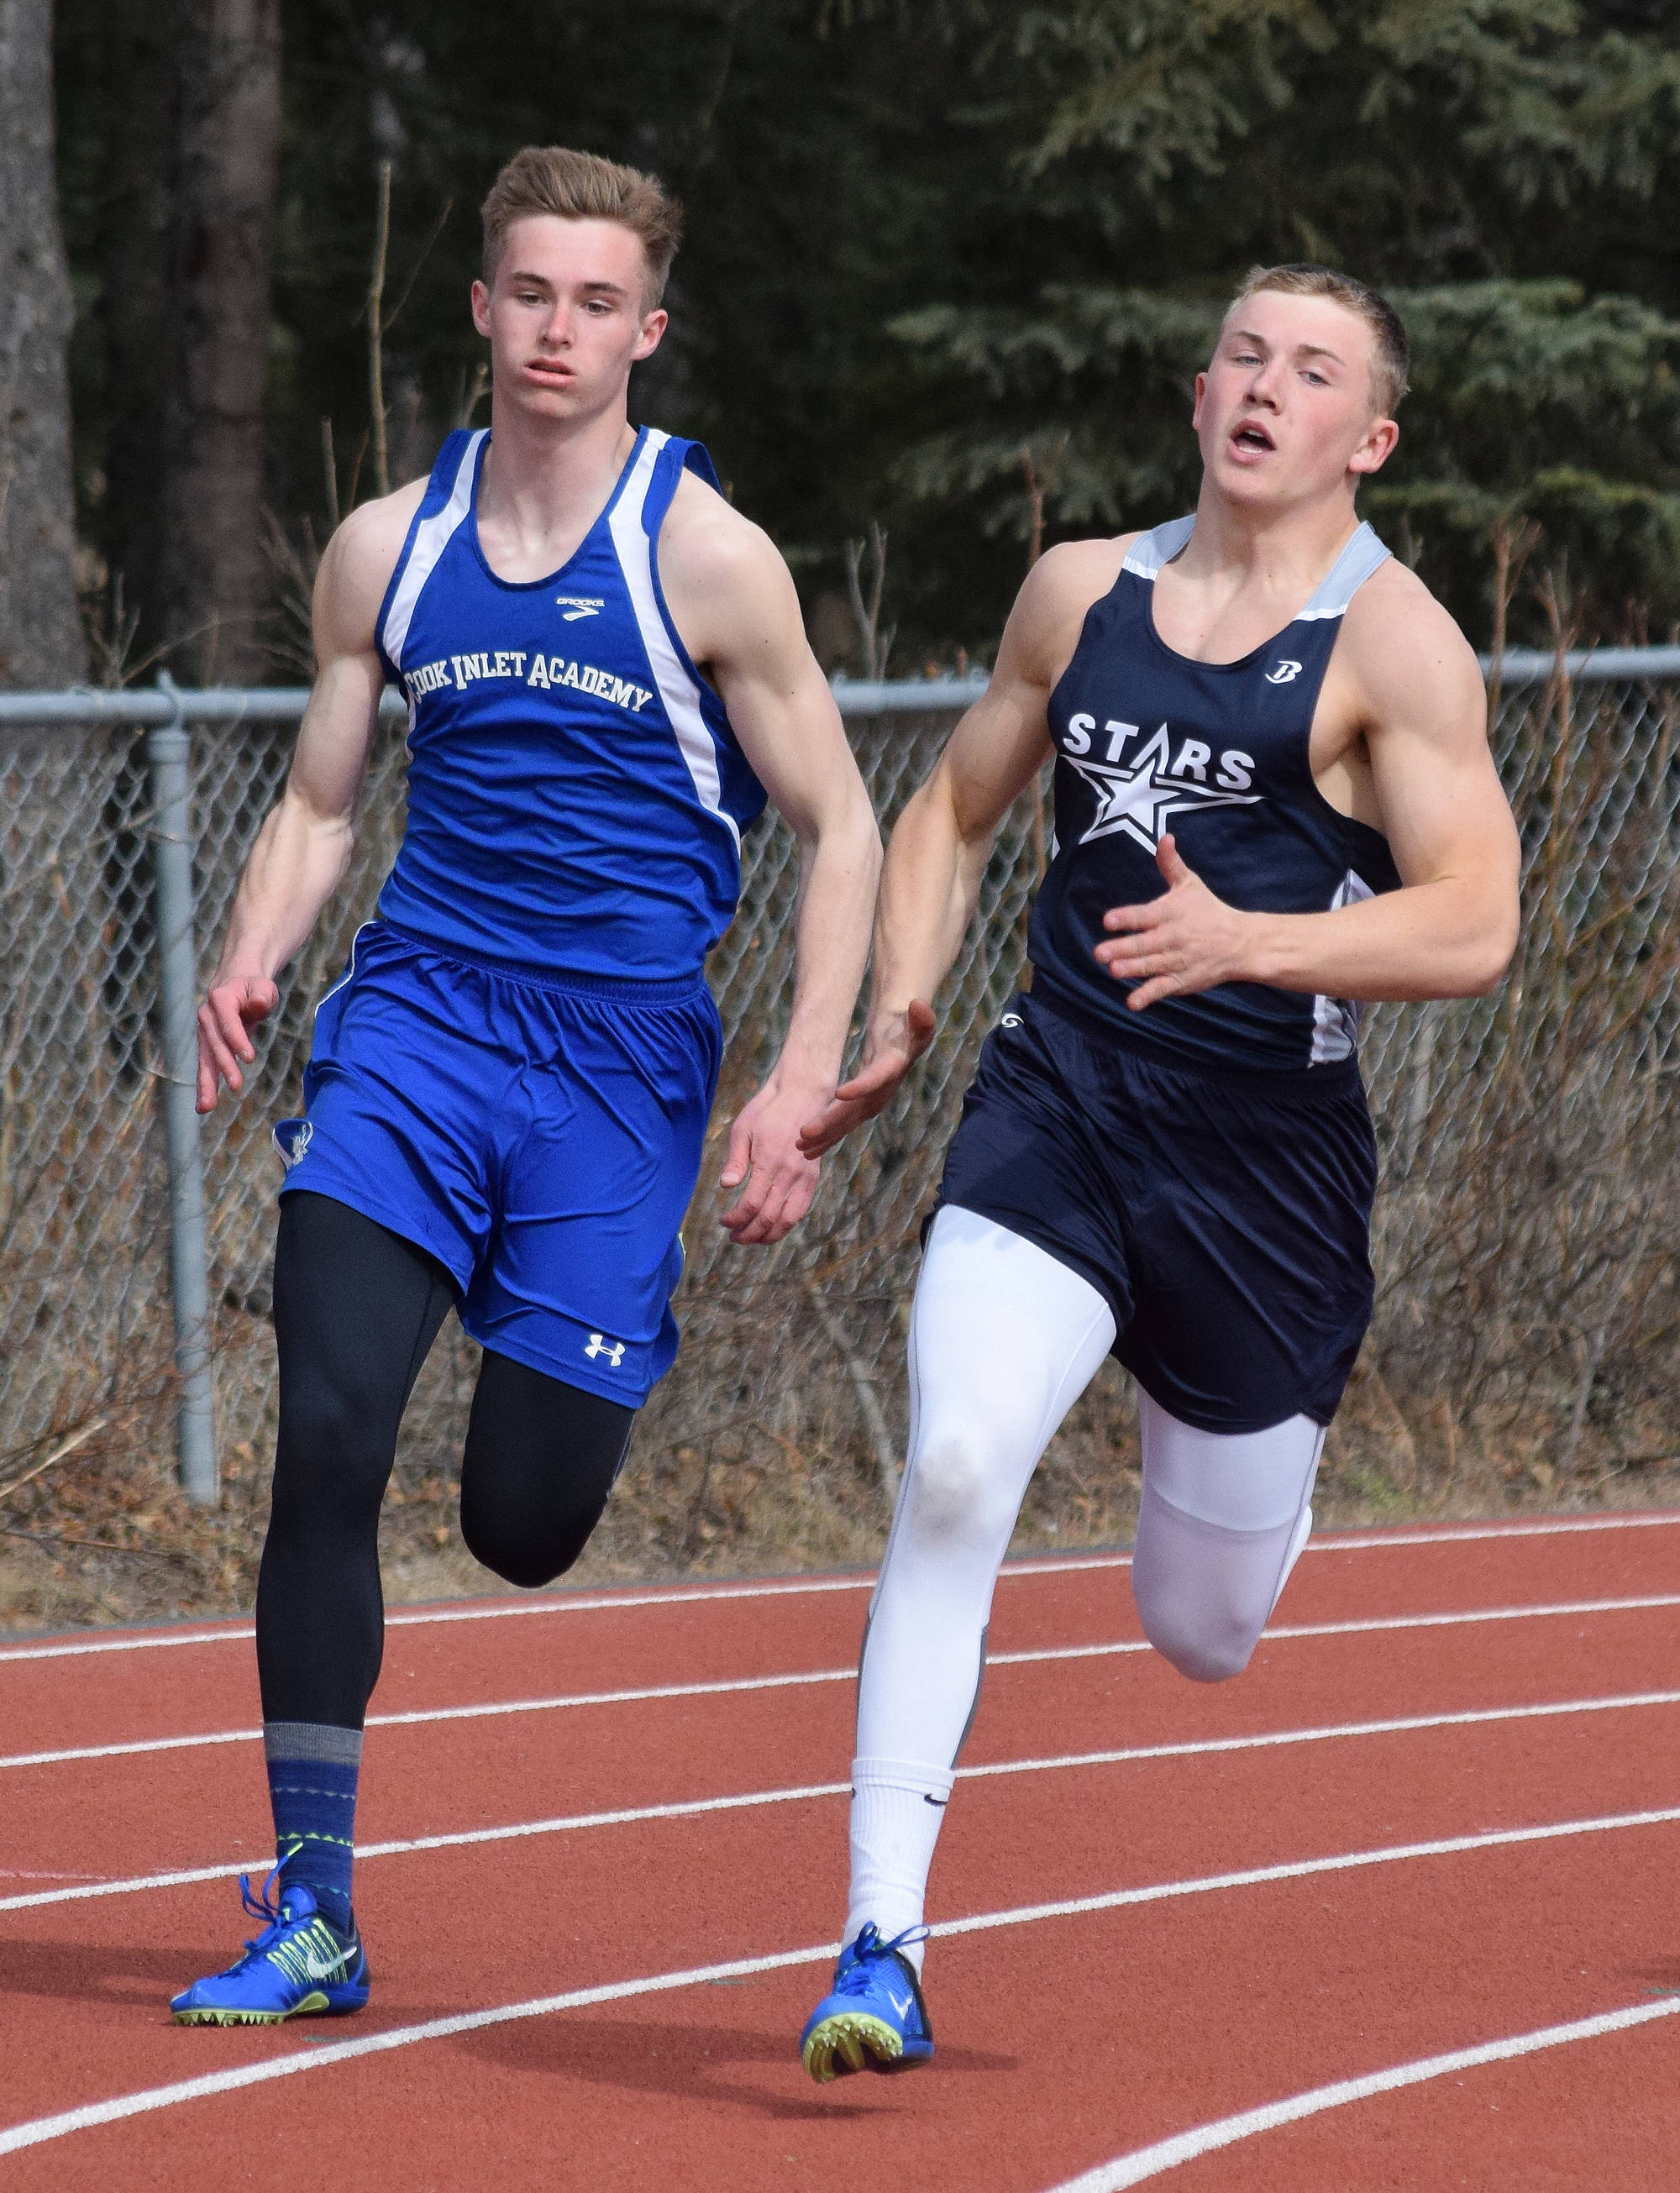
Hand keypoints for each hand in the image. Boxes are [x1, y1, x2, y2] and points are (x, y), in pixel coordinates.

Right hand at [196, 973, 279, 1111]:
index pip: (228, 1022)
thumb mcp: (263, 986)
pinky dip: (205, 1085)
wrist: (237, 983)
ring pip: (205, 1059)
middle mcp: (207, 1016)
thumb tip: (258, 1003)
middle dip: (224, 1065)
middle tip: (236, 1085)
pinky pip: (206, 1066)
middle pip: (214, 1044)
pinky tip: (203, 1106)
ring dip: (206, 1083)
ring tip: (205, 1106)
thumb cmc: (254, 987)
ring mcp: (204, 1032)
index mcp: (221, 998)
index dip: (237, 1039)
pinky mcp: (207, 1045)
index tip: (249, 1058)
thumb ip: (262, 994)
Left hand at [717, 1074, 833, 1245]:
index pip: (751, 1204)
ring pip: (788, 1220)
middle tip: (734, 1237)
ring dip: (769, 1235)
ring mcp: (804, 1177)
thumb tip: (727, 1186)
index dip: (735, 1219)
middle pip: (769, 1218)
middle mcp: (789, 1174)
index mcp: (769, 1163)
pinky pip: (801, 1210)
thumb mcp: (742, 1129)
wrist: (802, 1096)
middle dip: (749, 1233)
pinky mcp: (812, 1178)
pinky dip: (786, 1224)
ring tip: (753, 1239)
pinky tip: (773, 1226)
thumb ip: (736, 1160)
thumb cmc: (767, 1111)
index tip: (724, 1221)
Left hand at [796, 999, 935, 1157]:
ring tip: (800, 1148)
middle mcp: (881, 1093)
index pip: (876, 1079)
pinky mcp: (860, 1108)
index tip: (841, 1093)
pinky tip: (805, 1150)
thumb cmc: (911, 1029)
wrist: (905, 1044)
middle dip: (830, 1122)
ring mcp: (870, 1104)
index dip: (861, 1087)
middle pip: (854, 1110)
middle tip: (806, 1132)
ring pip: (844, 1123)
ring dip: (823, 1137)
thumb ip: (922, 1017)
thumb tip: (919, 1005)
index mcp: (891, 1070)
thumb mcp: (919, 1021)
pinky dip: (824, 1138)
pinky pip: (841, 1125)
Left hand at [1093, 835, 1254, 1007]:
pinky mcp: (1181, 981)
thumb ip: (1171, 864)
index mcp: (1170, 913)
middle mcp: (1172, 937)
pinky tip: (1133, 1003)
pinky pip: (1163, 989)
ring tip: (1114, 970)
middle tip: (1100, 953)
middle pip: (1144, 943)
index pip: (1145, 915)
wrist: (1241, 943)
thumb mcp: (1190, 884)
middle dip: (1123, 948)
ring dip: (1133, 969)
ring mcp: (1177, 961)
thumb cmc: (1209, 910)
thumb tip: (1164, 836)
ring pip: (1151, 966)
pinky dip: (1148, 997)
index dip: (1127, 917)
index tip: (1109, 920)